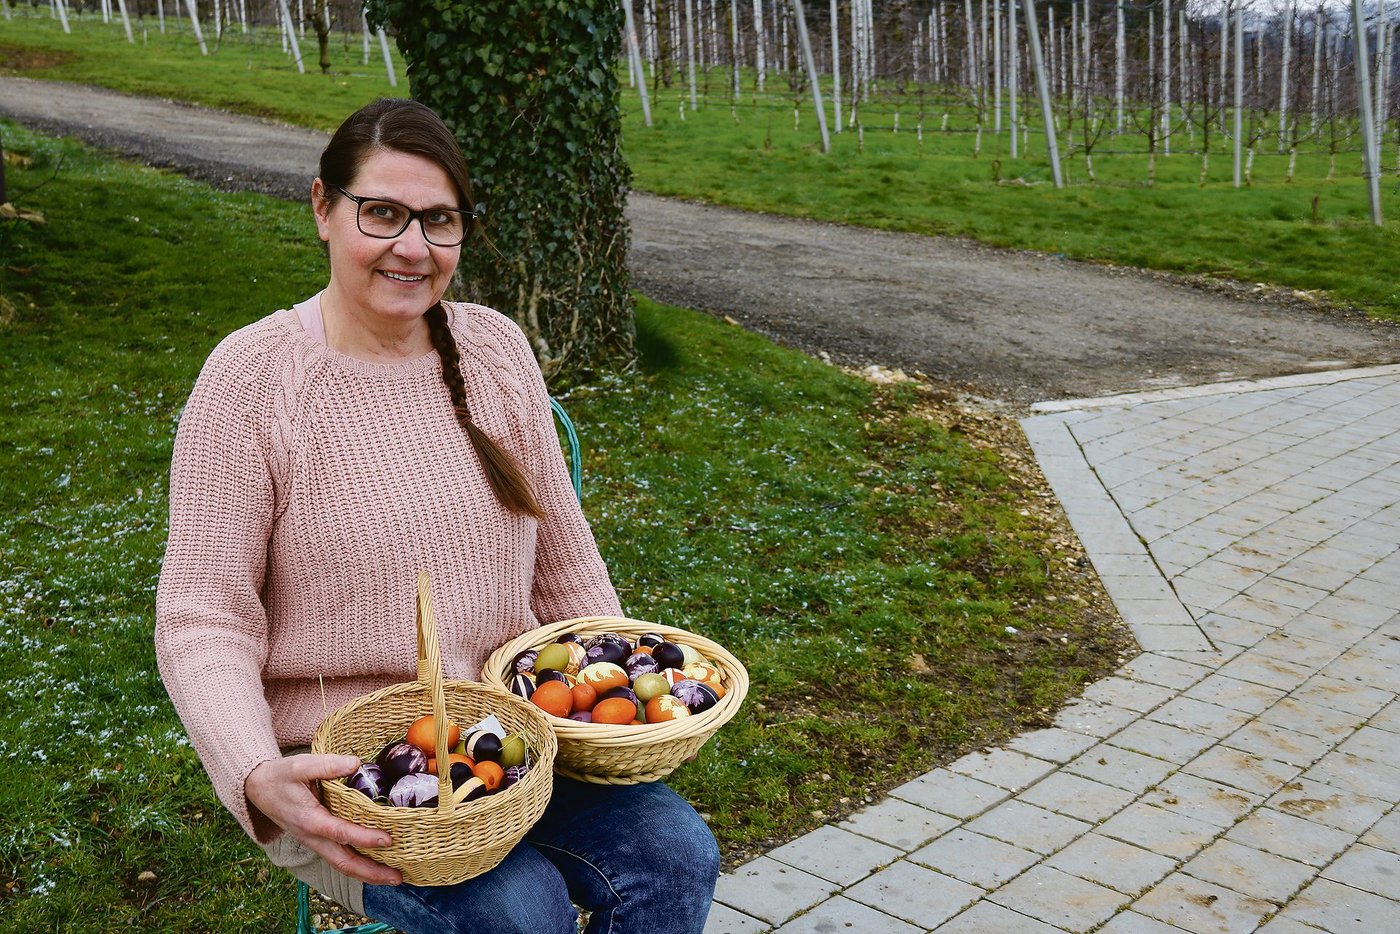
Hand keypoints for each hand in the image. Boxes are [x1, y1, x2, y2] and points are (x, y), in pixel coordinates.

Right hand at [246, 754, 402, 885]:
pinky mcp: (317, 841)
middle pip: (343, 862)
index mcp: (309, 819)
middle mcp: (312, 837)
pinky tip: (377, 866)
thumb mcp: (300, 765)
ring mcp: (314, 842)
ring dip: (367, 874)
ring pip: (341, 865)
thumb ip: (327, 764)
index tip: (388, 840)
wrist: (257, 790)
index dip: (364, 838)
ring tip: (394, 878)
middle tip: (398, 877)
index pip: (340, 833)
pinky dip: (358, 866)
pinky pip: (339, 858)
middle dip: (371, 872)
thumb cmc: (280, 776)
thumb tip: (356, 763)